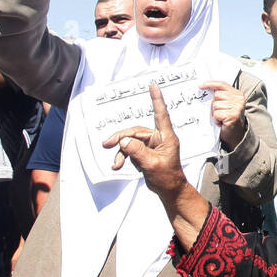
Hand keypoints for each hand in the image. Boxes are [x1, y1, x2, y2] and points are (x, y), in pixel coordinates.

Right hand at [102, 84, 185, 198]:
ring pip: (131, 141)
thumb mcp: (151, 164)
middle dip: (121, 138)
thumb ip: (137, 151)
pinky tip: (119, 165)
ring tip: (115, 164)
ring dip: (121, 151)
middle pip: (136, 131)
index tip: (153, 86)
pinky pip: (131, 149)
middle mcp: (159, 137)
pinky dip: (124, 156)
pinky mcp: (146, 151)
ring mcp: (152, 144)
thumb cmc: (167, 177)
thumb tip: (124, 141)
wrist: (169, 190)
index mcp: (166, 137)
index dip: (156, 100)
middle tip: (107, 144)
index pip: (161, 114)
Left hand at [201, 81, 245, 148]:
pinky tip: (221, 122)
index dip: (211, 84)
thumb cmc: (228, 119)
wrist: (235, 134)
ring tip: (221, 118)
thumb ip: (220, 97)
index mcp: (237, 94)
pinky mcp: (233, 115)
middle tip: (219, 112)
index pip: (222, 85)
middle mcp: (238, 99)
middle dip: (214, 104)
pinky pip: (217, 114)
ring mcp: (236, 107)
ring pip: (216, 105)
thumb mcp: (226, 105)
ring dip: (215, 113)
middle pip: (217, 95)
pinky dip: (216, 119)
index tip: (201, 86)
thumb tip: (205, 89)